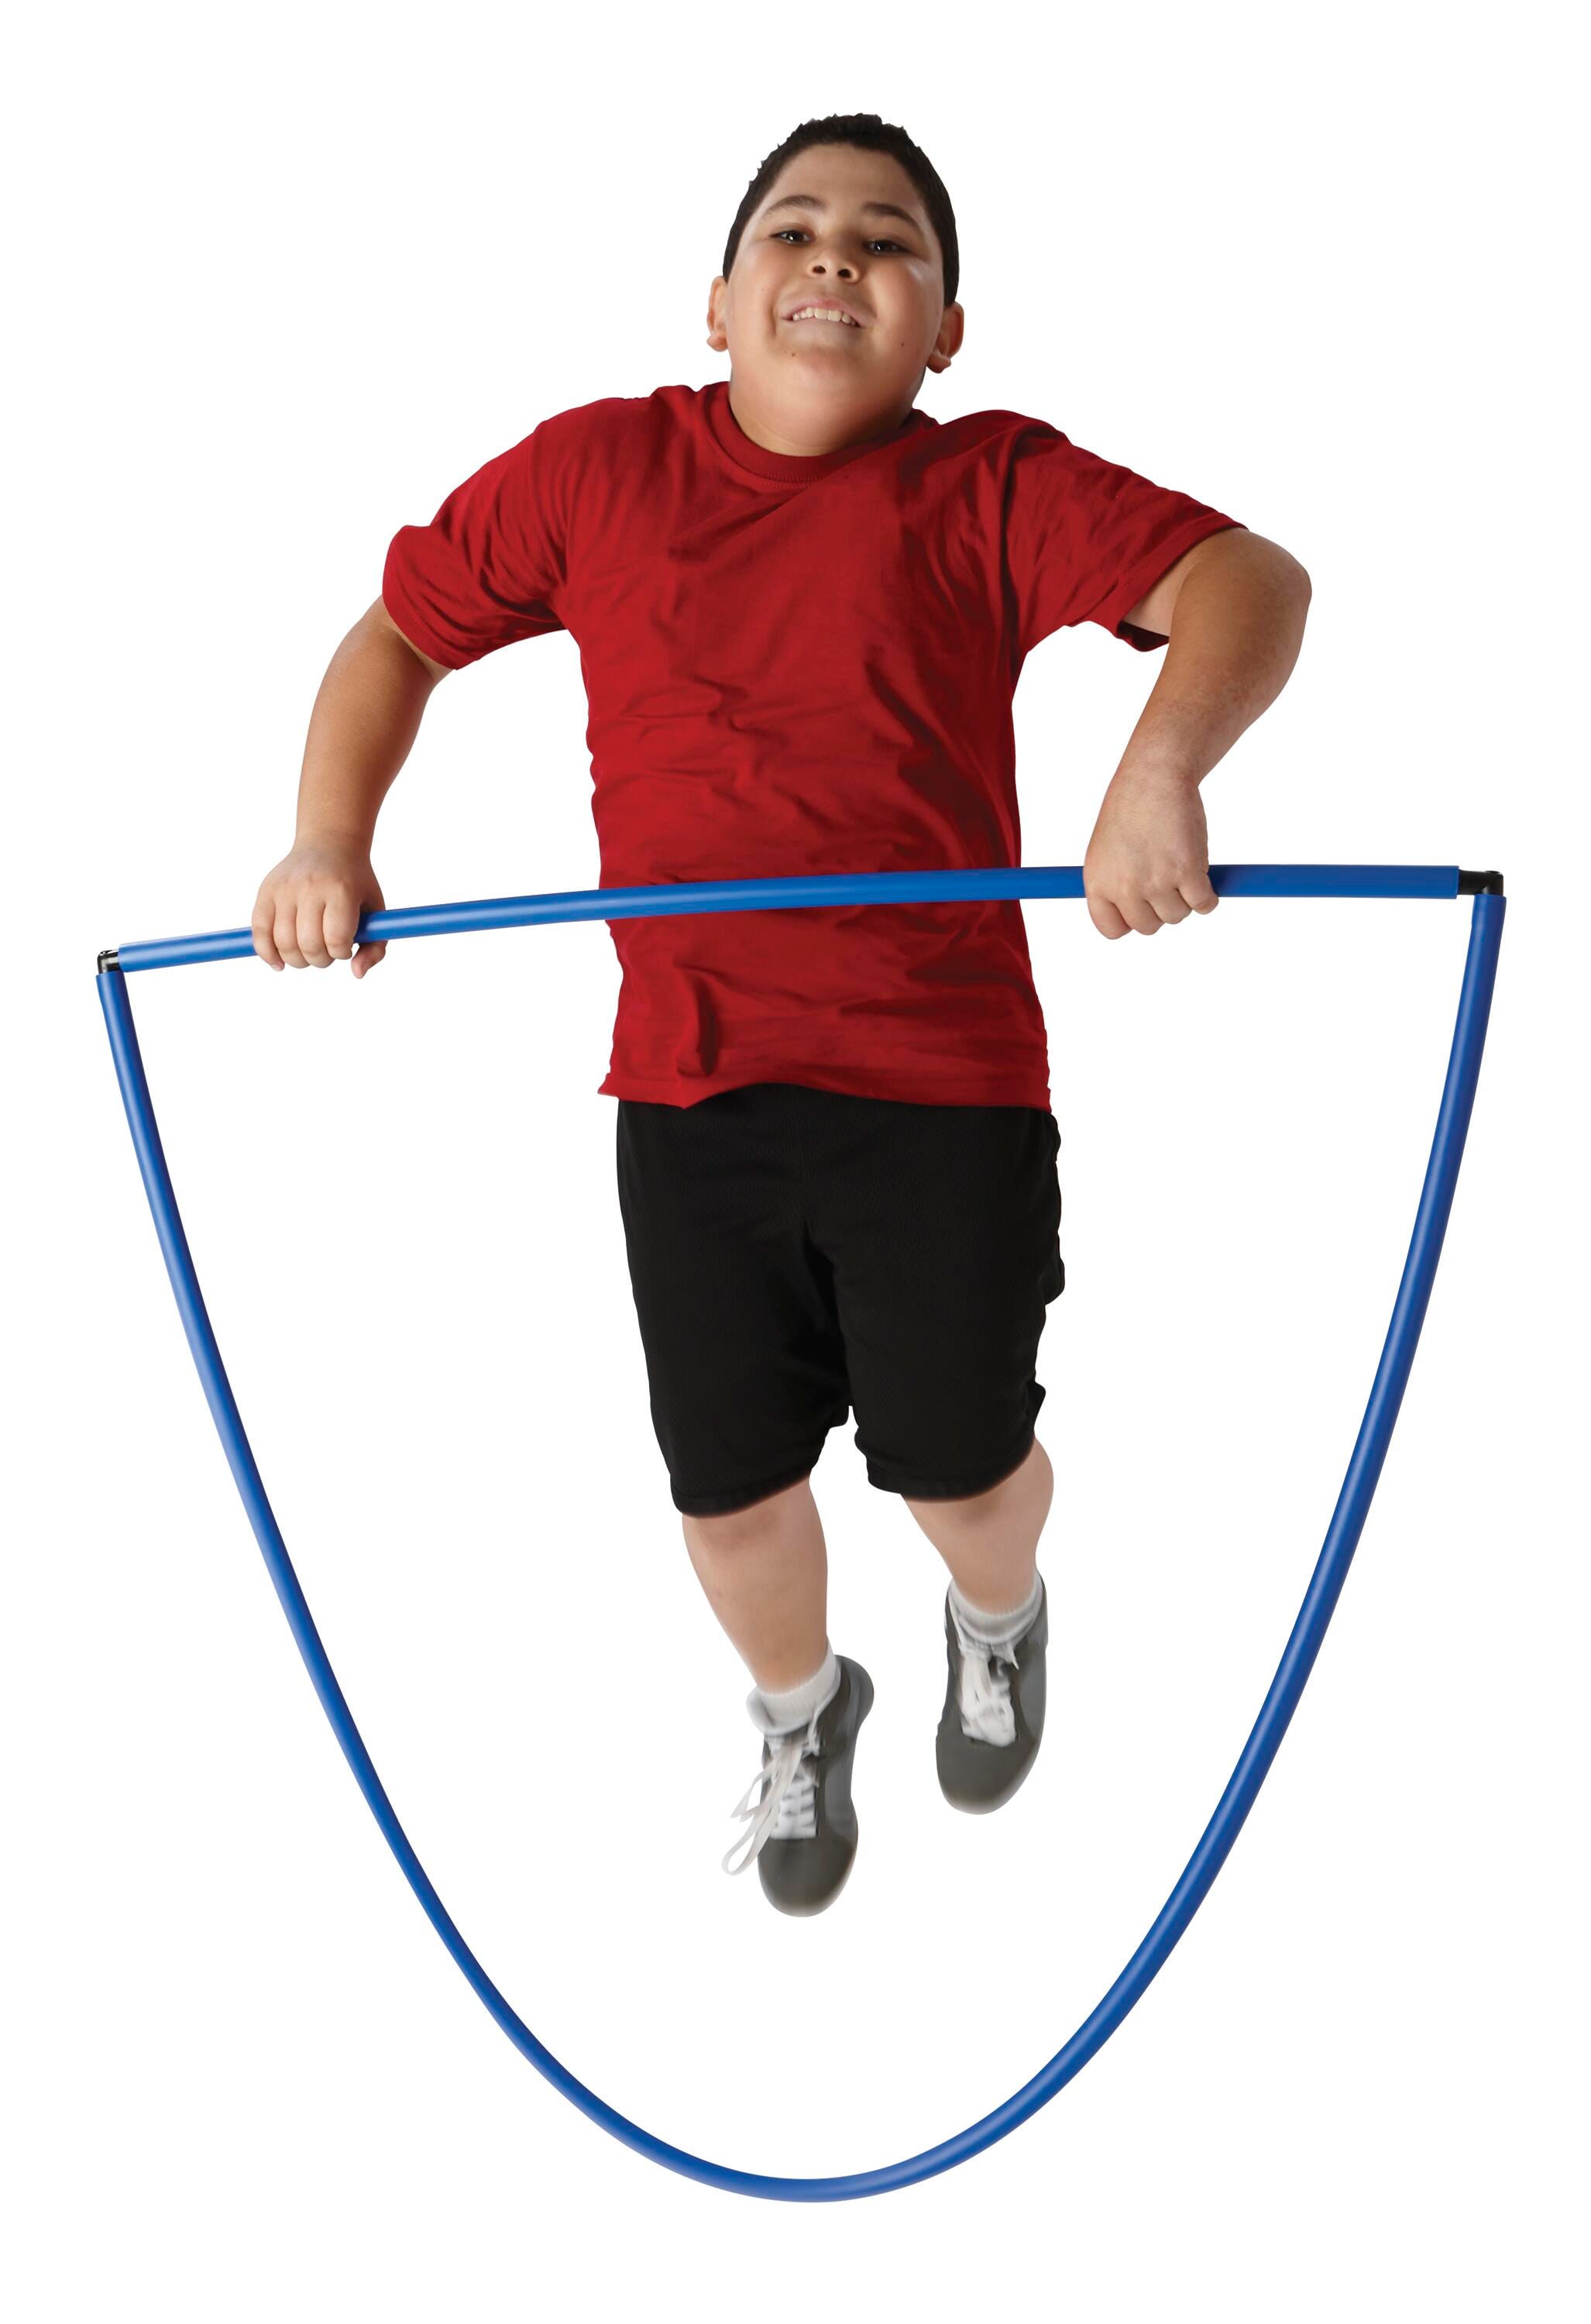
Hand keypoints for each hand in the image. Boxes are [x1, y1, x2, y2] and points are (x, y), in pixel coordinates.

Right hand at [251, 839, 386, 976]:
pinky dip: (266, 953)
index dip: (342, 953)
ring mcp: (284, 888)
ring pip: (283, 943)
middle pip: (309, 945)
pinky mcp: (265, 891)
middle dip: (320, 959)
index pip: (336, 939)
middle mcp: (310, 887)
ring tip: (308, 952)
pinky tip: (278, 963)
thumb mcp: (376, 911)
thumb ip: (375, 948)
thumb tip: (357, 974)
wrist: (329, 845)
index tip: (345, 946)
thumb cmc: (356, 885)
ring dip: (297, 960)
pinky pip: (259, 931)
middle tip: (326, 950)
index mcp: (341, 890)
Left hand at [1082, 766, 1218, 940]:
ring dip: (1185, 898)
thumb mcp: (1105, 850)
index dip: (1131, 920)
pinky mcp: (1187, 872)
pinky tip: (1203, 877)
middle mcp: (1124, 887)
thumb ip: (1114, 885)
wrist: (1155, 775)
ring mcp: (1156, 882)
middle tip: (1166, 880)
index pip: (1112, 930)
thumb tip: (1132, 916)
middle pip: (1149, 927)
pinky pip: (1204, 904)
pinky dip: (1209, 896)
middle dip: (1161, 908)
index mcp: (1098, 884)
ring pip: (1178, 915)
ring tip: (1180, 865)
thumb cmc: (1132, 808)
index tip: (1142, 907)